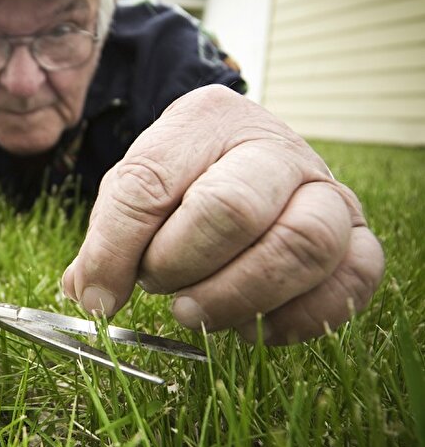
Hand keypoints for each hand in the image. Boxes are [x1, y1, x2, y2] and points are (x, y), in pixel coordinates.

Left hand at [62, 85, 383, 344]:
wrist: (248, 158)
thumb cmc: (185, 178)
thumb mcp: (136, 187)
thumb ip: (109, 238)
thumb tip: (89, 296)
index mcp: (207, 119)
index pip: (150, 183)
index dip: (116, 249)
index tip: (97, 295)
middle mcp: (276, 147)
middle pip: (233, 209)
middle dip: (181, 264)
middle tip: (158, 286)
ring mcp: (326, 191)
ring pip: (302, 246)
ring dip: (236, 296)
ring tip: (194, 311)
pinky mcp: (357, 238)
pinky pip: (350, 283)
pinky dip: (297, 319)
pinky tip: (248, 327)